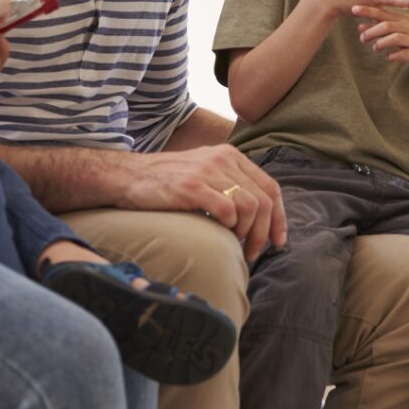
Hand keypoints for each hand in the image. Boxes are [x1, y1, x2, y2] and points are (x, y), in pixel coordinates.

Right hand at [117, 144, 287, 261]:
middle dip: (265, 232)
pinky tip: (220, 234)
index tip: (278, 241)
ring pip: (250, 206)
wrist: (128, 176)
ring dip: (248, 233)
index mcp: (230, 155)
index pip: (270, 187)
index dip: (280, 217)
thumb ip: (229, 184)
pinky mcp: (192, 187)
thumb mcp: (204, 171)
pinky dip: (230, 227)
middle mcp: (223, 159)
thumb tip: (258, 217)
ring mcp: (208, 172)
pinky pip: (227, 210)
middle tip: (254, 252)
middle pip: (264, 200)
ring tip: (236, 245)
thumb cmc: (167, 182)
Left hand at [353, 4, 408, 76]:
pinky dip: (393, 55)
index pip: (383, 12)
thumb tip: (359, 26)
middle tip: (362, 38)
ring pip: (395, 38)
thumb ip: (379, 28)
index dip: (368, 10)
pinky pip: (403, 54)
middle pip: (387, 25)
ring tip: (375, 48)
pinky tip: (387, 57)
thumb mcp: (397, 32)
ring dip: (381, 43)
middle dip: (372, 31)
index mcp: (403, 19)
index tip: (353, 9)